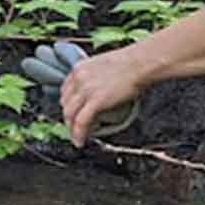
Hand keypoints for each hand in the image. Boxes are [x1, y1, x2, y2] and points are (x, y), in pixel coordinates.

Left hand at [17, 40, 139, 145]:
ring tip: (76, 137)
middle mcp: (78, 78)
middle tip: (74, 127)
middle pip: (65, 103)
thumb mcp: (104, 66)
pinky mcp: (96, 101)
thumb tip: (100, 89)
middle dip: (68, 117)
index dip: (68, 104)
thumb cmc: (131, 63)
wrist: (140, 63)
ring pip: (69, 114)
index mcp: (79, 69)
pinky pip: (81, 121)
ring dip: (71, 128)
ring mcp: (85, 90)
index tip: (72, 112)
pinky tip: (80, 141)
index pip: (65, 91)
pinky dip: (78, 133)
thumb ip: (96, 77)